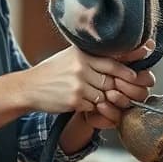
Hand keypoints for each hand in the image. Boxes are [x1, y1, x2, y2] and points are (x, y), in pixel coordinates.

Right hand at [21, 45, 154, 124]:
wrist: (29, 87)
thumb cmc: (52, 72)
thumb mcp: (70, 57)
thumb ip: (91, 56)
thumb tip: (119, 57)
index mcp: (82, 55)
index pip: (112, 63)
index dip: (125, 71)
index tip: (133, 76)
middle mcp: (81, 68)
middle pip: (110, 81)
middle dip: (114, 88)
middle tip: (116, 91)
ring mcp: (78, 85)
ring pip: (103, 96)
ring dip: (101, 99)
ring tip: (92, 96)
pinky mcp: (74, 100)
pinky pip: (93, 106)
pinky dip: (91, 107)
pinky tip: (81, 102)